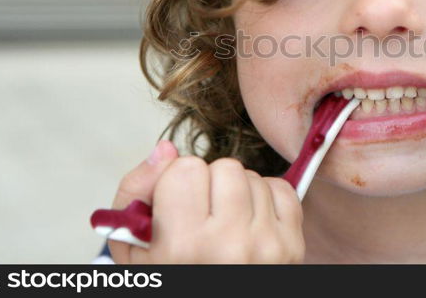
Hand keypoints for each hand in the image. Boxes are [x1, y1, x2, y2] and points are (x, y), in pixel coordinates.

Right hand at [108, 140, 304, 263]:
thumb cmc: (172, 275)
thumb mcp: (133, 246)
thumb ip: (136, 191)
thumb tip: (167, 148)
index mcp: (182, 247)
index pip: (186, 167)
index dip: (175, 182)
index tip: (175, 206)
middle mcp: (229, 247)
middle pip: (224, 167)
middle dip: (209, 183)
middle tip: (201, 215)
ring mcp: (266, 246)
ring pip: (253, 176)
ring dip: (237, 191)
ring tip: (224, 223)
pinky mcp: (292, 246)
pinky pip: (282, 189)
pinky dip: (265, 198)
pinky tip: (249, 222)